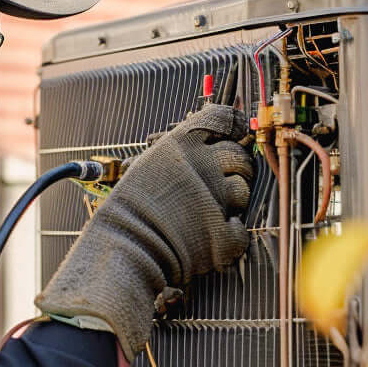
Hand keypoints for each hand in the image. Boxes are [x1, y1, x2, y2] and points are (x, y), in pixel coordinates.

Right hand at [36, 104, 252, 357]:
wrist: (124, 248)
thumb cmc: (130, 207)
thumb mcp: (150, 163)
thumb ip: (180, 151)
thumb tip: (206, 142)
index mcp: (183, 144)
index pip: (224, 118)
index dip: (234, 124)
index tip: (237, 132)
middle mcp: (204, 165)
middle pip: (240, 156)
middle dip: (236, 167)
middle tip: (221, 180)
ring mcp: (217, 199)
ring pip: (243, 192)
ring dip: (231, 200)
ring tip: (206, 210)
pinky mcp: (223, 234)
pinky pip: (241, 229)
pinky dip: (230, 234)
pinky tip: (211, 234)